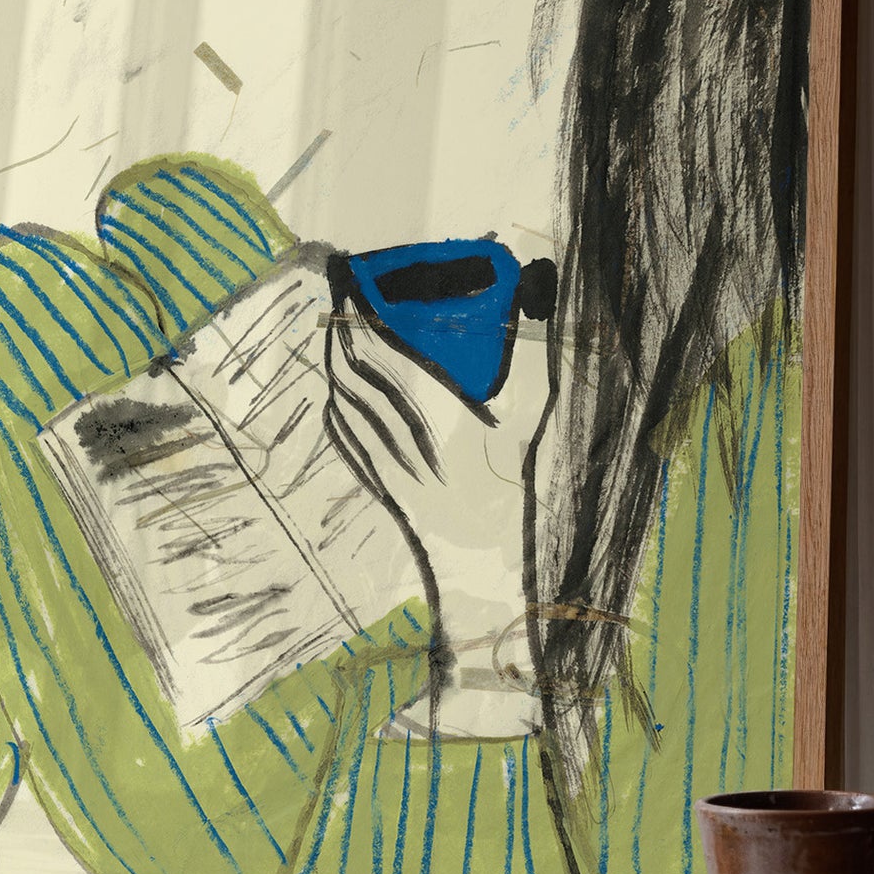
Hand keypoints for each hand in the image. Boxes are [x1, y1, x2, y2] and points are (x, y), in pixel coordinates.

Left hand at [323, 296, 550, 736]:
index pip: (391, 364)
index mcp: (441, 425)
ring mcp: (387, 470)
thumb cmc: (516, 499)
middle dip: (343, 340)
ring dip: (337, 372)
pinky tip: (335, 401)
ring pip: (350, 411)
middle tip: (334, 304)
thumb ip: (532, 367)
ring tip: (331, 340)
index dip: (366, 328)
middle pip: (360, 382)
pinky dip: (339, 415)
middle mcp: (404, 443)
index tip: (356, 296)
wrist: (488, 577)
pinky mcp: (383, 492)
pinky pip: (350, 446)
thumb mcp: (530, 430)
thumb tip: (541, 305)